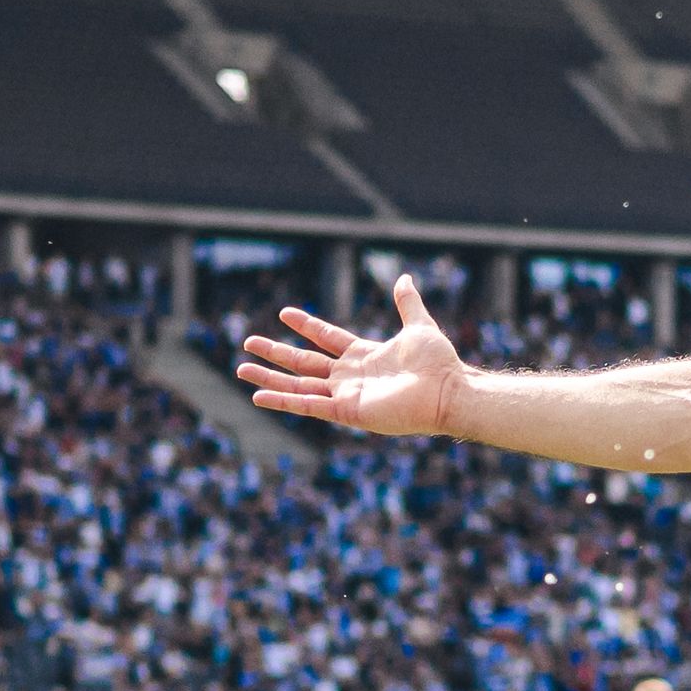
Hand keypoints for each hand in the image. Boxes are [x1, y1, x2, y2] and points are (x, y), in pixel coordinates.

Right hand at [239, 279, 465, 436]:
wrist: (449, 391)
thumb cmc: (440, 364)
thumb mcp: (419, 325)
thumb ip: (407, 303)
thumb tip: (404, 278)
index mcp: (364, 356)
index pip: (327, 339)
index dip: (306, 326)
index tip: (284, 313)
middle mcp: (351, 377)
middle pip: (304, 363)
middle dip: (275, 353)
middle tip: (248, 342)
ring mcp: (347, 395)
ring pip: (299, 385)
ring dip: (270, 378)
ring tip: (241, 369)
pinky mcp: (347, 412)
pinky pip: (309, 406)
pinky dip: (284, 401)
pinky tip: (259, 396)